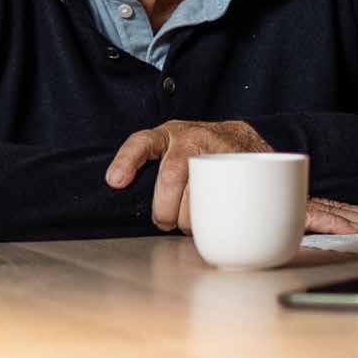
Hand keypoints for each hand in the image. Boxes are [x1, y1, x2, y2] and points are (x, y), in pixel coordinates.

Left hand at [105, 120, 270, 232]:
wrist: (241, 138)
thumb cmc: (198, 150)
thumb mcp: (171, 148)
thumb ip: (151, 170)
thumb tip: (124, 193)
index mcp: (168, 135)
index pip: (143, 142)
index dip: (127, 160)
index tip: (115, 180)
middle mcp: (191, 138)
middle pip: (171, 177)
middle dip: (165, 210)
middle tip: (165, 222)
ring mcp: (216, 150)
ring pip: (198, 192)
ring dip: (190, 218)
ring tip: (189, 222)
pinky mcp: (237, 163)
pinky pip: (222, 198)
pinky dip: (213, 216)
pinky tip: (212, 219)